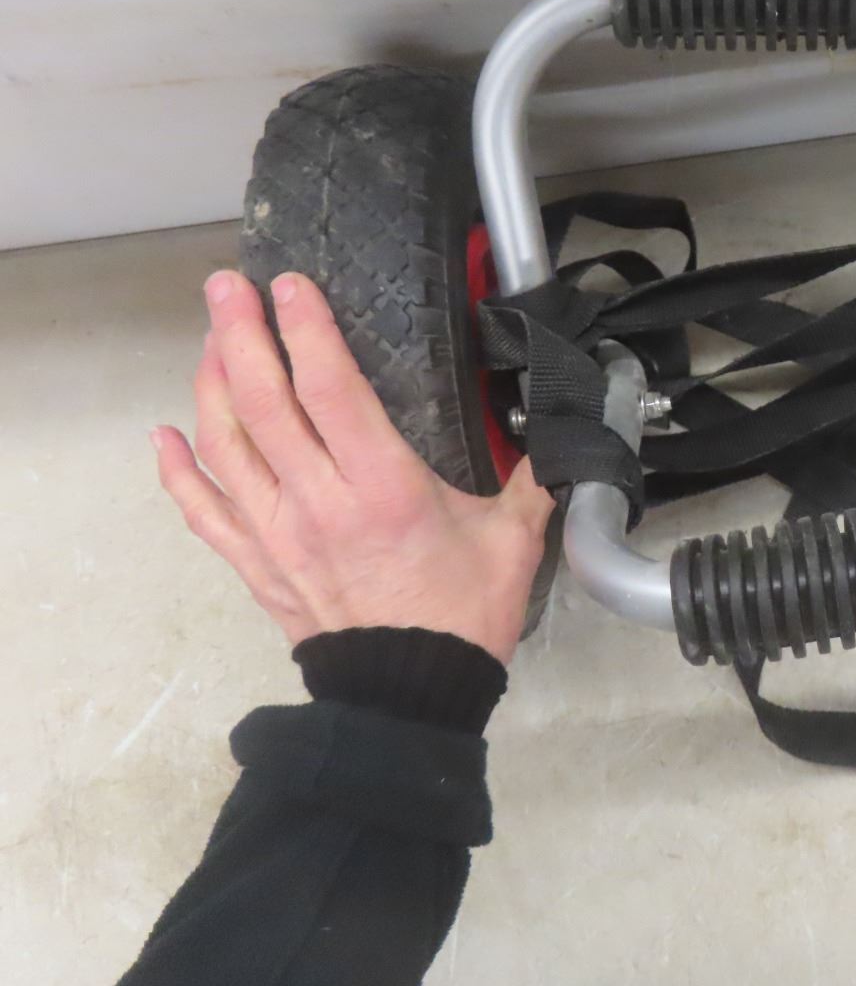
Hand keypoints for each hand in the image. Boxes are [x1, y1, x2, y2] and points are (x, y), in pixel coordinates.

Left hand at [152, 269, 553, 663]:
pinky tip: (163, 435)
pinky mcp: (257, 563)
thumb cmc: (461, 620)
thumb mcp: (512, 542)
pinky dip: (178, 470)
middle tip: (229, 286)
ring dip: (211, 382)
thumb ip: (532, 479)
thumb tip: (562, 434)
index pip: (331, 389)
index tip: (291, 284)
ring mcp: (278, 533)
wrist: (406, 701)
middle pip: (263, 402)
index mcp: (383, 488)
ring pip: (226, 443)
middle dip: (241, 333)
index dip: (308, 329)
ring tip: (212, 337)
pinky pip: (204, 510)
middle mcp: (319, 501)